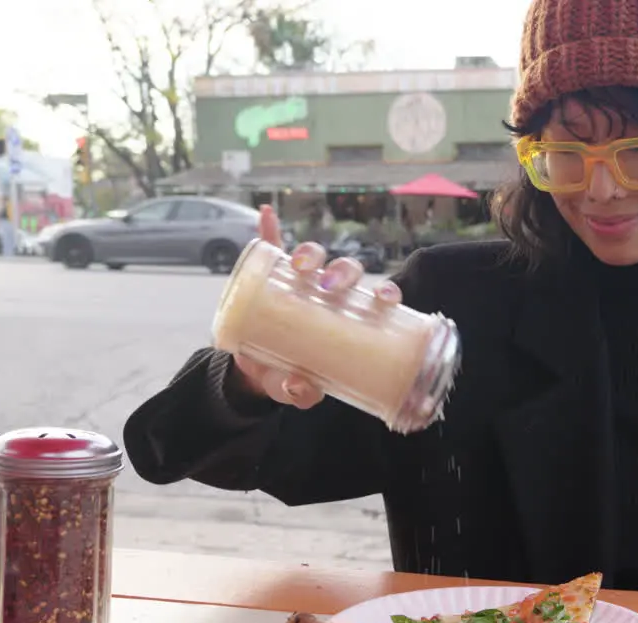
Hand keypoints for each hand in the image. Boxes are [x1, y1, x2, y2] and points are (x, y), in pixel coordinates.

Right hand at [230, 205, 402, 407]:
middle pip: (345, 271)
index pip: (374, 297)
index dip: (385, 292)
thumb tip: (301, 390)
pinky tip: (266, 215)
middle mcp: (327, 295)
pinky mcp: (269, 277)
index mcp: (346, 318)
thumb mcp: (292, 387)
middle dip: (343, 272)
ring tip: (302, 265)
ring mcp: (298, 283)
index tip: (385, 299)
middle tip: (331, 288)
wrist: (251, 371)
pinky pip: (270, 247)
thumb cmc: (287, 375)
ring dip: (311, 253)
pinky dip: (268, 230)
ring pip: (313, 256)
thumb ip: (299, 392)